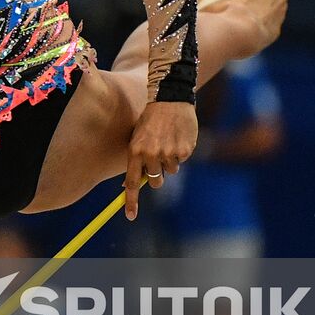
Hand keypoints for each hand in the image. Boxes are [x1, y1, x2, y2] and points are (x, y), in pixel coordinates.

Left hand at [123, 101, 198, 220]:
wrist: (170, 99)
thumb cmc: (151, 119)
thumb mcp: (137, 136)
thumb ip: (136, 159)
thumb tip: (131, 183)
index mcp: (135, 151)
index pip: (131, 182)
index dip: (131, 200)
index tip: (130, 215)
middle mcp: (151, 154)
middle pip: (154, 182)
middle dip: (156, 176)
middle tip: (158, 160)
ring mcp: (169, 153)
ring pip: (170, 171)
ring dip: (169, 160)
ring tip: (168, 140)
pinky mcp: (184, 151)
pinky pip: (182, 161)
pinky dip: (181, 152)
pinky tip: (178, 137)